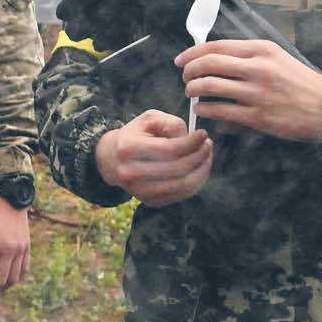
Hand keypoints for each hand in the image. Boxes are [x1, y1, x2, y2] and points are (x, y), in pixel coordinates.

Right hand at [95, 110, 212, 206]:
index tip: (204, 134)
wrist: (112, 159)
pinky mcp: (148, 201)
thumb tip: (193, 141)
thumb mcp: (150, 119)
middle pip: (177, 169)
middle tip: (208, 145)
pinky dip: (196, 183)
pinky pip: (180, 195)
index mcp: (128, 148)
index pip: (169, 149)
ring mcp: (138, 191)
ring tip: (206, 157)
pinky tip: (199, 169)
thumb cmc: (136, 135)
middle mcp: (130, 173)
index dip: (192, 143)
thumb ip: (172, 124)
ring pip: (182, 186)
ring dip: (201, 171)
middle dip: (200, 156)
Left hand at [178, 39, 321, 141]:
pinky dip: (204, 109)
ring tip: (191, 93)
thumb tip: (214, 57)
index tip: (181, 60)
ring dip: (193, 90)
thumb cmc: (299, 82)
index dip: (192, 53)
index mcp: (262, 50)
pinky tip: (202, 109)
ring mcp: (256, 93)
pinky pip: (219, 111)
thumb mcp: (277, 58)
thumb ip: (248, 56)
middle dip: (189, 71)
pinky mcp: (257, 116)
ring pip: (209, 87)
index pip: (216, 46)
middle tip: (185, 77)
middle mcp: (258, 68)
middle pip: (208, 64)